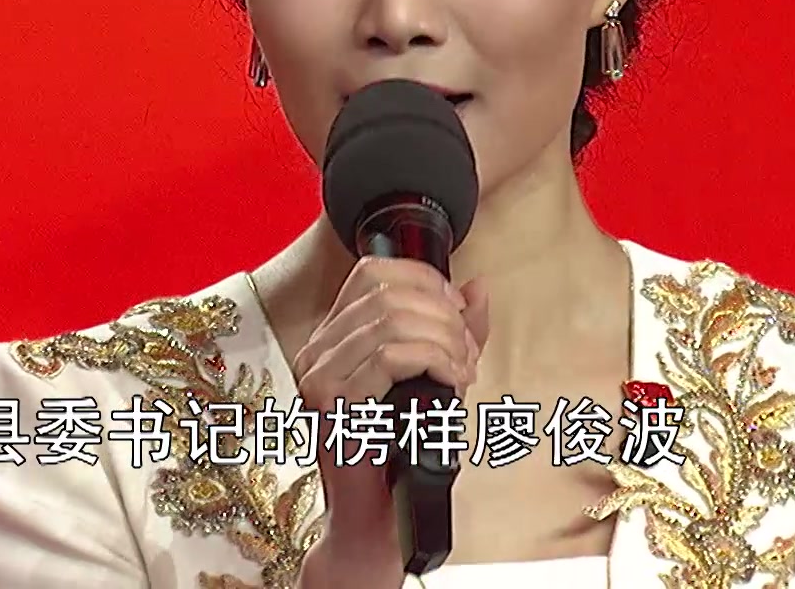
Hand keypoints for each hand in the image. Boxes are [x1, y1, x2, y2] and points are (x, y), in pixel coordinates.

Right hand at [292, 257, 490, 586]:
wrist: (373, 522)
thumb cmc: (398, 454)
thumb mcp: (434, 377)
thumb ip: (455, 331)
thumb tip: (478, 289)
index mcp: (333, 338)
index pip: (373, 272)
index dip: (424, 279)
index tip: (457, 308)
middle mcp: (317, 350)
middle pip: (387, 292)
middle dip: (443, 316)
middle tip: (467, 350)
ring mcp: (319, 377)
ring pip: (392, 321)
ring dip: (443, 339)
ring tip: (463, 369)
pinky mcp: (333, 405)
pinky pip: (390, 356)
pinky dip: (433, 360)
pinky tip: (451, 379)